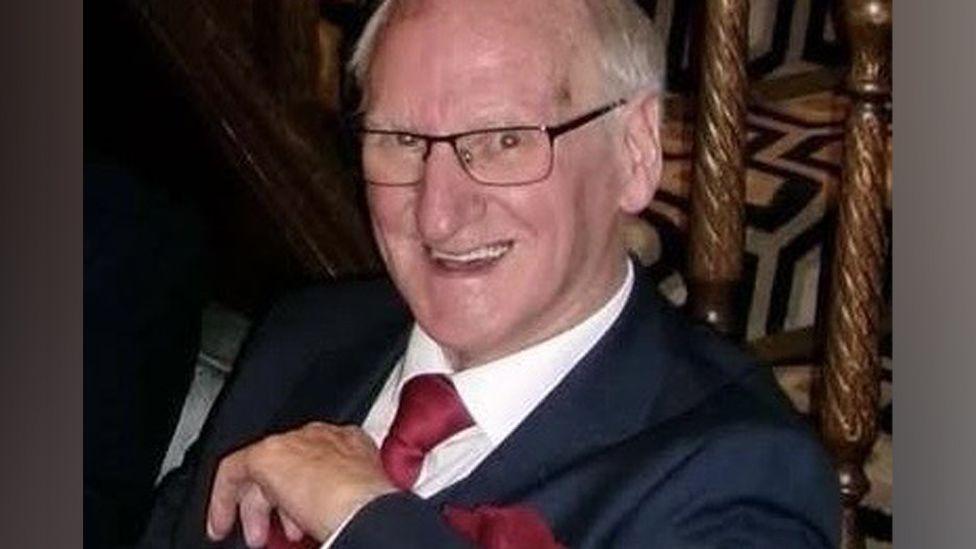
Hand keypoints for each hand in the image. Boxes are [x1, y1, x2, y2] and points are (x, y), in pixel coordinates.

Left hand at [206, 422, 397, 546]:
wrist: (361, 507)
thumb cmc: (369, 511)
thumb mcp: (356, 501)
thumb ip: (338, 500)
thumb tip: (324, 524)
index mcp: (351, 443)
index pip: (321, 460)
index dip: (307, 490)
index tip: (298, 517)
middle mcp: (322, 437)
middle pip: (290, 464)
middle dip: (280, 503)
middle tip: (275, 533)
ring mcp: (294, 442)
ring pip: (263, 469)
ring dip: (257, 506)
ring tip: (256, 537)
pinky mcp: (268, 454)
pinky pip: (234, 470)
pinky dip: (224, 499)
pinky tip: (221, 523)